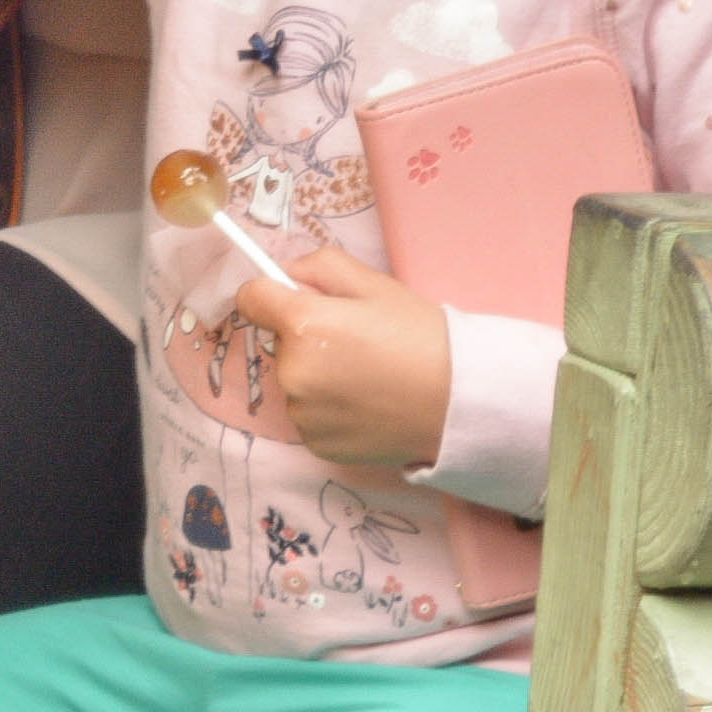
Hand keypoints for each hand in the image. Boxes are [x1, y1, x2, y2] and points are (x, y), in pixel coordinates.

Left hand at [231, 244, 454, 473]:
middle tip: (355, 342)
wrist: (460, 402)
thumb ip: (320, 267)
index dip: (271, 294)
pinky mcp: (317, 444)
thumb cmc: (421, 337)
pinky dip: (329, 410)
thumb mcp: (374, 284)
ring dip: (316, 376)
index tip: (292, 300)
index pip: (251, 299)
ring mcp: (303, 414)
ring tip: (367, 377)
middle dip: (304, 337)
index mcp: (302, 325)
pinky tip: (367, 405)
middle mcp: (292, 373)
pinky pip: (310, 416)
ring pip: (295, 382)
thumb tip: (286, 276)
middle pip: (279, 342)